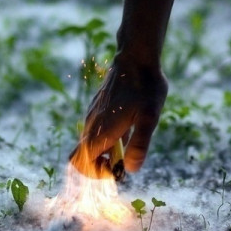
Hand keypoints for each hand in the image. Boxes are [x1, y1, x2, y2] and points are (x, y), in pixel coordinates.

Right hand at [69, 57, 167, 175]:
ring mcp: (92, 116)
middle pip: (82, 157)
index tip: (115, 168)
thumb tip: (130, 169)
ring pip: (88, 144)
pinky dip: (106, 139)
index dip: (95, 173)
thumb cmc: (145, 87)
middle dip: (99, 165)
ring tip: (128, 142)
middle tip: (122, 159)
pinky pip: (94, 132)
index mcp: (101, 131)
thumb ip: (139, 145)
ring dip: (104, 152)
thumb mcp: (150, 118)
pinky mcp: (97, 109)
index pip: (81, 163)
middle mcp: (92, 125)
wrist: (136, 58)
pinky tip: (126, 128)